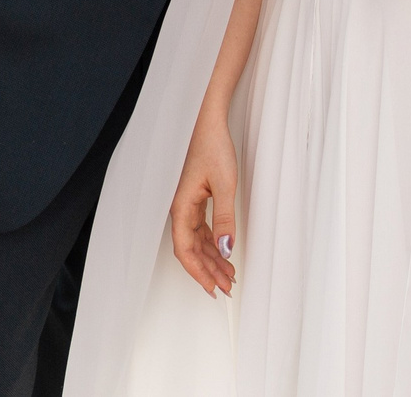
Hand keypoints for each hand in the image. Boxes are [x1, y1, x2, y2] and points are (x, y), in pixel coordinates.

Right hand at [169, 109, 239, 296]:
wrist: (207, 121)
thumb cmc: (212, 146)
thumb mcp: (225, 184)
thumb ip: (225, 219)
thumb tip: (226, 250)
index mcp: (181, 207)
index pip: (185, 250)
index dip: (199, 273)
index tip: (213, 289)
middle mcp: (180, 208)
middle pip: (191, 249)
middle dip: (208, 271)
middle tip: (227, 288)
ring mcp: (187, 203)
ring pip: (197, 240)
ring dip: (212, 259)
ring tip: (229, 275)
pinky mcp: (195, 197)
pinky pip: (201, 228)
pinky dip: (212, 243)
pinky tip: (223, 252)